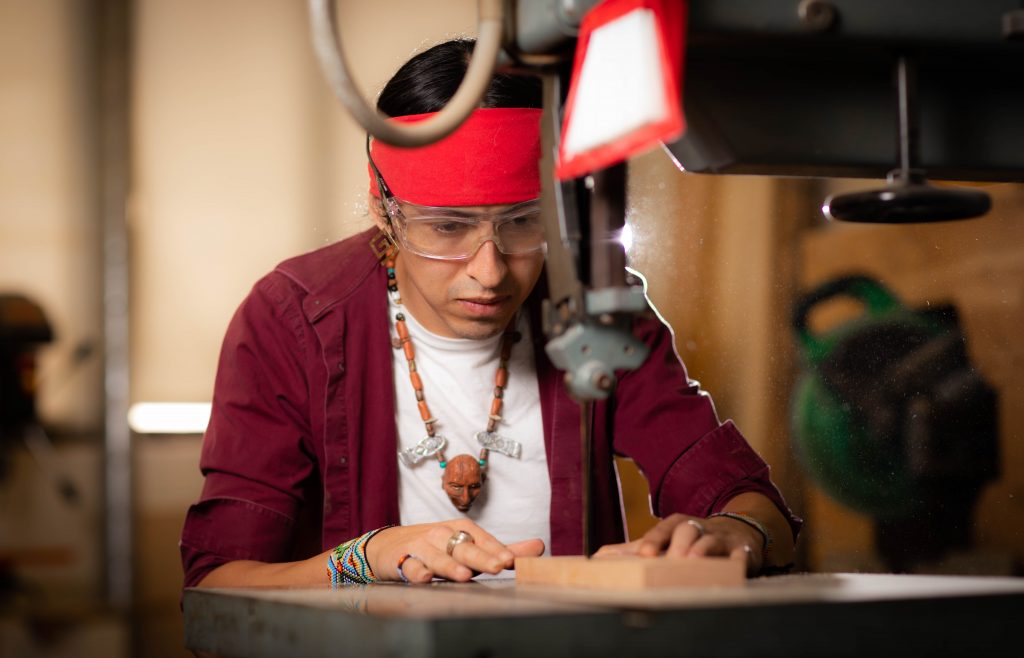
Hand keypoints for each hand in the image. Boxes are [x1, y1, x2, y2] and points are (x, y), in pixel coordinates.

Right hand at [365, 520, 544, 582]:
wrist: (389, 545)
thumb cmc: (437, 547)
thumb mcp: (468, 545)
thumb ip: (502, 550)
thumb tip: (539, 546)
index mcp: (460, 530)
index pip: (481, 539)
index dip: (496, 549)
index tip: (510, 561)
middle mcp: (442, 535)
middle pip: (462, 546)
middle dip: (481, 557)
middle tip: (498, 566)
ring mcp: (421, 547)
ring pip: (437, 556)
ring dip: (451, 565)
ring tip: (465, 575)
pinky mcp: (401, 560)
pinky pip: (409, 566)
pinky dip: (416, 571)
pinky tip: (423, 578)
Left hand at [594, 513, 762, 574]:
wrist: (735, 531)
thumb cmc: (691, 540)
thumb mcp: (663, 540)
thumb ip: (633, 549)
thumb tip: (598, 556)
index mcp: (677, 525)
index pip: (663, 529)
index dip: (654, 540)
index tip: (643, 554)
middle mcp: (698, 527)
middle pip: (687, 530)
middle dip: (678, 544)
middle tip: (670, 559)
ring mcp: (721, 538)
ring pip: (711, 539)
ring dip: (703, 549)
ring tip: (693, 561)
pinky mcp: (742, 551)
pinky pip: (742, 553)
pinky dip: (738, 559)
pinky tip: (735, 565)